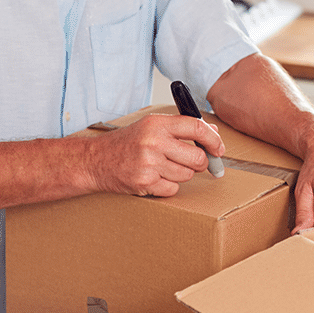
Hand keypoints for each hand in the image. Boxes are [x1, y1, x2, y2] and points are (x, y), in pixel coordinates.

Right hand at [86, 114, 224, 196]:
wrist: (95, 161)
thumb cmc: (125, 143)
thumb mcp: (151, 127)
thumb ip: (181, 128)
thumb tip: (213, 132)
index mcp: (157, 124)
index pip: (196, 127)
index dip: (213, 139)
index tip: (219, 148)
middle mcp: (153, 142)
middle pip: (197, 157)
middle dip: (200, 162)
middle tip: (192, 162)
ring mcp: (149, 164)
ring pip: (187, 175)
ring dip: (182, 174)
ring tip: (165, 168)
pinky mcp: (144, 183)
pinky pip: (173, 189)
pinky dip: (168, 186)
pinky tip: (156, 178)